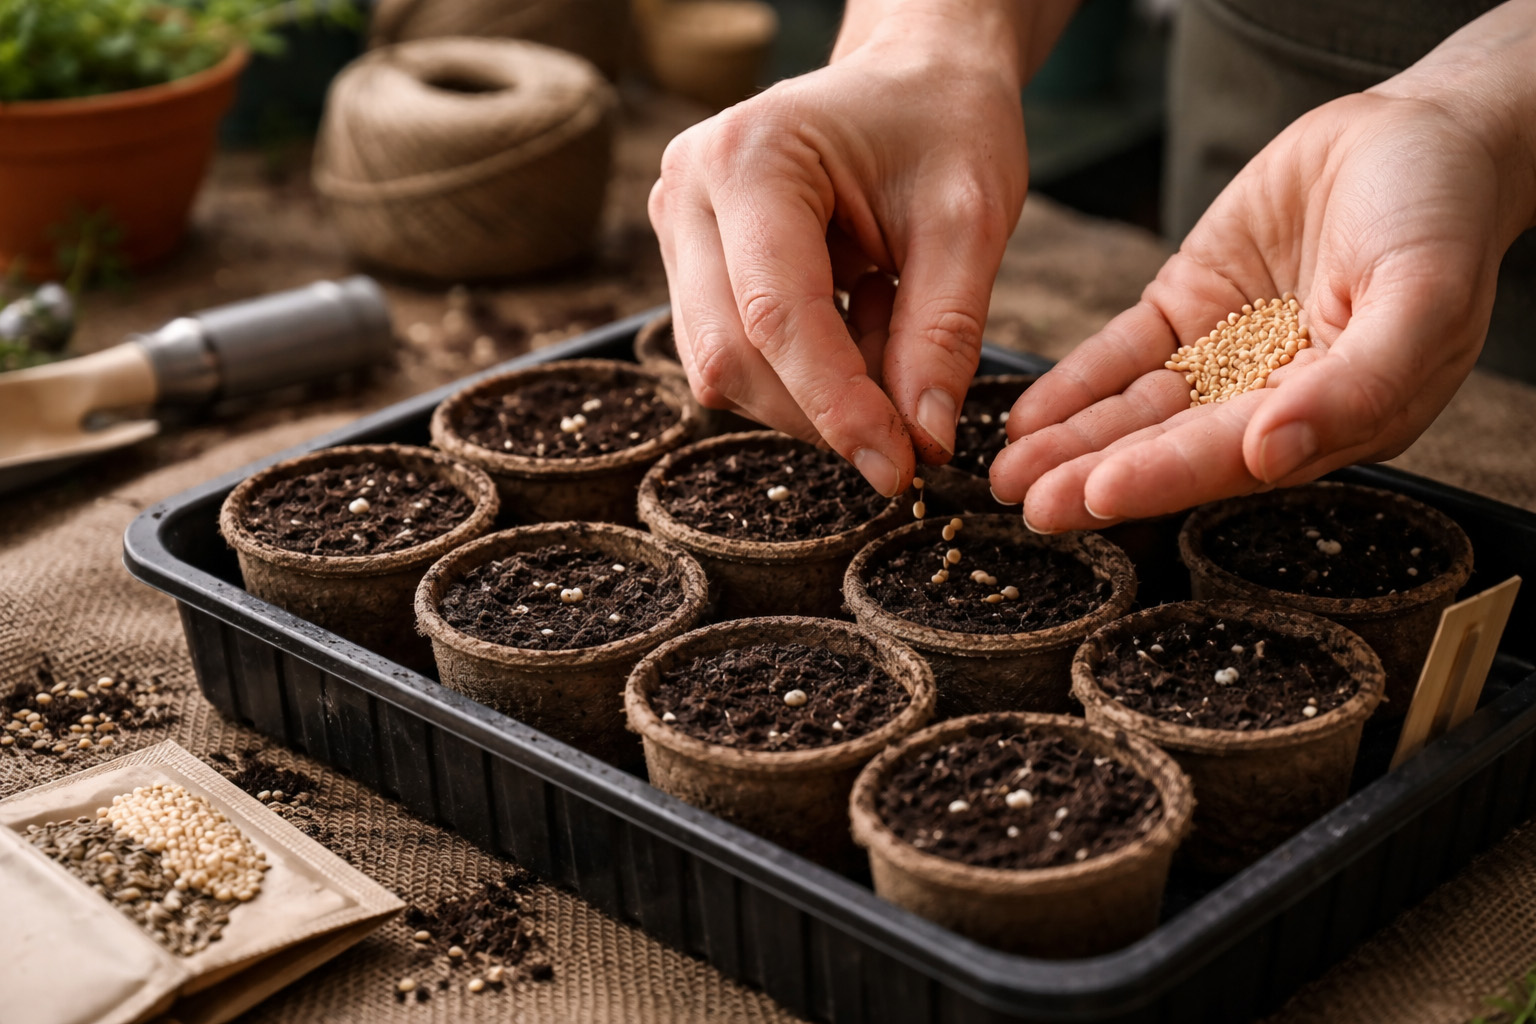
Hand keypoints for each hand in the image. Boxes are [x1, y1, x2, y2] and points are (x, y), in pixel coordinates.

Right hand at [648, 1, 1067, 495]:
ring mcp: (678, 227)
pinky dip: (807, 371)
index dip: (837, 407)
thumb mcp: (971, 221)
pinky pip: (734, 354)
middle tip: (911, 436)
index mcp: (751, 157)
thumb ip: (944, 334)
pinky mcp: (691, 262)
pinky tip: (862, 316)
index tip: (899, 466)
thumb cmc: (947, 124)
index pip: (777, 316)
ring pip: (725, 369)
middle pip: (730, 356)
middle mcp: (689, 190)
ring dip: (816, 394)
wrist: (917, 75)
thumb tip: (921, 440)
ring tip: (893, 325)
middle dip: (822, 414)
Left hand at [991, 49, 1535, 530]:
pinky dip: (1074, 384)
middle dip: (1096, 476)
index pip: (1234, 460)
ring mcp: (1222, 356)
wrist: (1423, 133)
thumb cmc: (1444, 218)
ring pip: (1136, 409)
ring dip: (1072, 441)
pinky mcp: (1187, 308)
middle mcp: (1269, 401)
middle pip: (1171, 447)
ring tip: (1008, 471)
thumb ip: (1356, 385)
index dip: (1165, 477)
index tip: (1098, 495)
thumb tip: (1273, 453)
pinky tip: (1029, 416)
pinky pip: (1121, 354)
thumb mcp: (1422, 299)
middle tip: (1028, 502)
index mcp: (1333, 419)